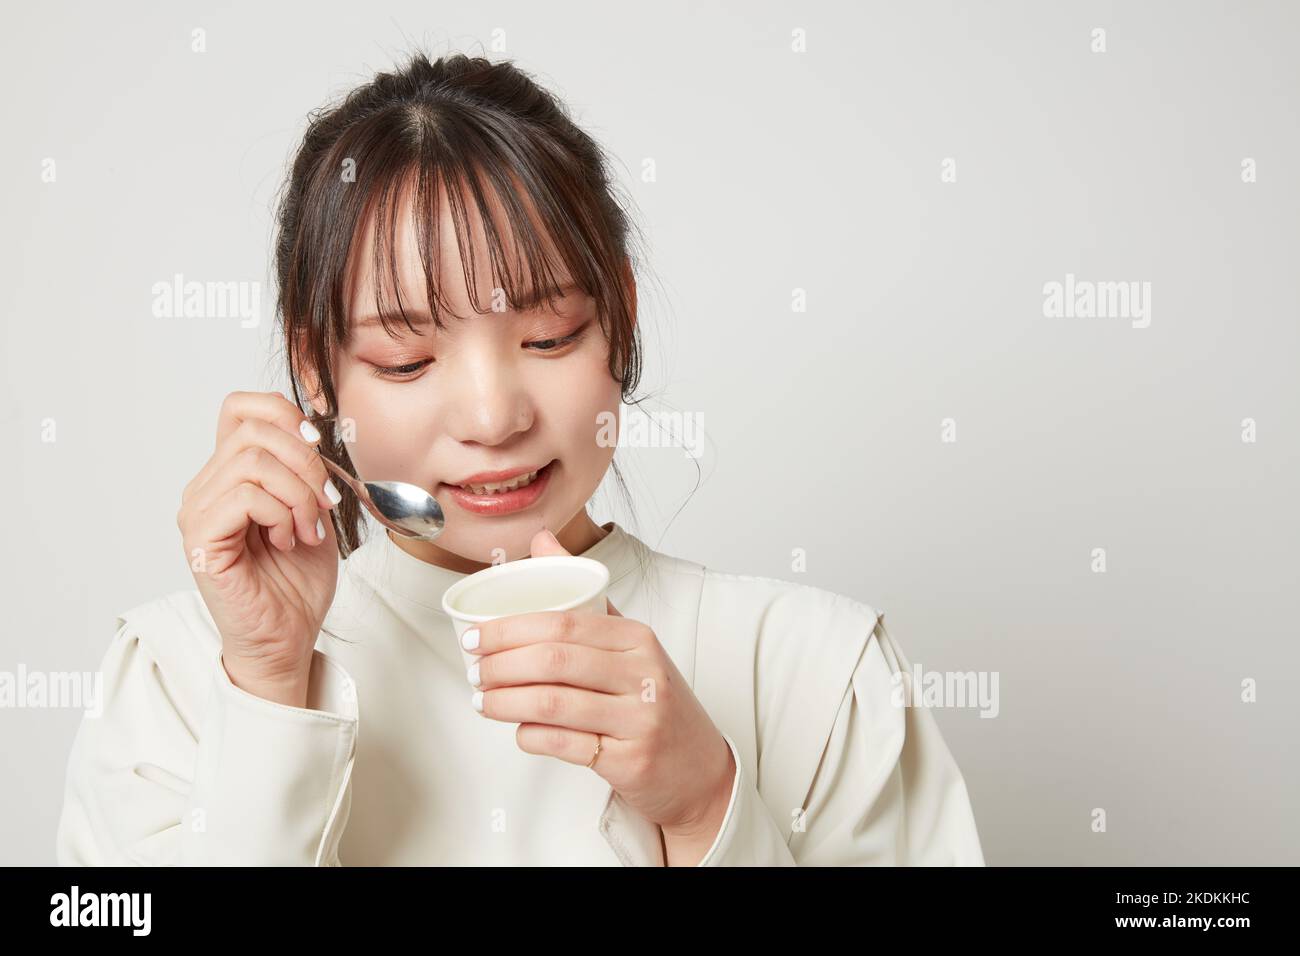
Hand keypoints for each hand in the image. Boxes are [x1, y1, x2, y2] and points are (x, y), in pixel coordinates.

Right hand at [177, 391, 342, 706]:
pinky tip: (288, 541)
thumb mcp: (314, 511)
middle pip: (255, 430)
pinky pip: (245, 496)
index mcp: (230, 474)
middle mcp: (206, 487)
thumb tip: (316, 432)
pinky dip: (281, 514)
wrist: (287, 637)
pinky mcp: (201, 538)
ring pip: (253, 461)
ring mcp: (198, 512)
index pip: (241, 407)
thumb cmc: (296, 582)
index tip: (319, 446)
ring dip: (298, 493)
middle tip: (326, 502)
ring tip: (308, 529)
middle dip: (307, 460)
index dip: (284, 412)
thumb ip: (308, 470)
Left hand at [466, 528, 736, 864]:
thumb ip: (584, 595)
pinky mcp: (629, 759)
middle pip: (554, 660)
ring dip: (505, 702)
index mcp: (638, 638)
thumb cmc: (652, 700)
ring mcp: (639, 719)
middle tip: (474, 670)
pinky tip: (519, 729)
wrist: (697, 767)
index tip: (475, 637)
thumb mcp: (629, 643)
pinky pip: (563, 744)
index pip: (564, 622)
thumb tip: (541, 541)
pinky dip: (529, 735)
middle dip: (500, 664)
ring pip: (552, 703)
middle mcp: (643, 674)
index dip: (509, 629)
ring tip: (484, 701)